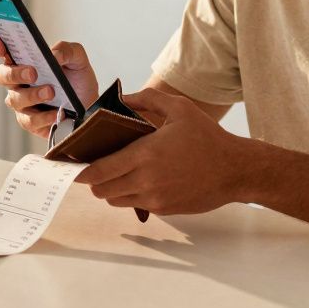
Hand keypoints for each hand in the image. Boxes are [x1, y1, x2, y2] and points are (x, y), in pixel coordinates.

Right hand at [0, 38, 98, 138]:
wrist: (89, 103)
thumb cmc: (77, 77)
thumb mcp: (77, 57)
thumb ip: (66, 50)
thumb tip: (53, 55)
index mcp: (23, 59)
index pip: (0, 49)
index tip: (1, 48)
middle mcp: (17, 79)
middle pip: (1, 75)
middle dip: (14, 73)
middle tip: (33, 73)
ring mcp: (21, 101)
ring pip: (14, 99)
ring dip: (32, 95)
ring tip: (51, 92)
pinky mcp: (29, 121)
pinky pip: (28, 120)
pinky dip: (43, 117)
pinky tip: (57, 113)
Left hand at [76, 88, 247, 214]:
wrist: (235, 170)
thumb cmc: (208, 137)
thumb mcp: (179, 108)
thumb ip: (147, 99)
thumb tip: (121, 98)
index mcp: (146, 154)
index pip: (99, 170)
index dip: (81, 171)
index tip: (73, 165)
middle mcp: (146, 180)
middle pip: (102, 189)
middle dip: (93, 181)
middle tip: (93, 168)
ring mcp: (155, 198)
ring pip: (115, 200)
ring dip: (110, 189)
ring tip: (115, 174)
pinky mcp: (164, 209)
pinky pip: (136, 205)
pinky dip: (130, 195)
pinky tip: (139, 181)